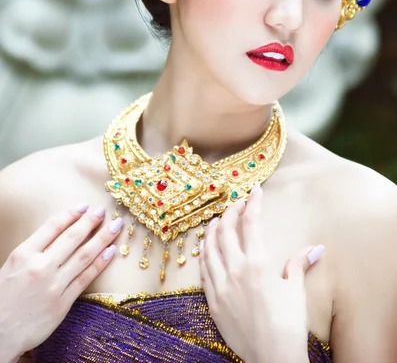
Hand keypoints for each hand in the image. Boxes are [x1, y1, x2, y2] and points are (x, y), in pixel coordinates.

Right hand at [0, 204, 123, 361]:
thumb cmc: (3, 297)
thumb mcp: (11, 265)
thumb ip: (34, 250)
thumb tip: (61, 231)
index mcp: (23, 254)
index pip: (53, 226)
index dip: (71, 214)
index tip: (85, 206)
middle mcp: (39, 267)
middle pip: (72, 238)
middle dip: (90, 221)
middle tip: (102, 211)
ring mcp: (52, 286)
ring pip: (84, 256)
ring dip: (103, 238)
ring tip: (116, 226)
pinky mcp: (62, 304)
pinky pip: (85, 278)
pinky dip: (100, 263)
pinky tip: (111, 252)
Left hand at [199, 184, 324, 362]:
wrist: (273, 358)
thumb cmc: (288, 324)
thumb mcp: (295, 290)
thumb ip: (299, 264)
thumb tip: (315, 247)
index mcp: (257, 263)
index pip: (251, 222)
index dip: (252, 202)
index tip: (255, 191)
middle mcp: (235, 270)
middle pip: (226, 229)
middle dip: (231, 210)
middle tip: (237, 203)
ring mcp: (220, 285)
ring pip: (209, 247)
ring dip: (213, 229)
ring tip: (218, 220)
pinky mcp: (212, 301)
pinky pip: (203, 270)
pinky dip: (203, 254)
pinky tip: (206, 248)